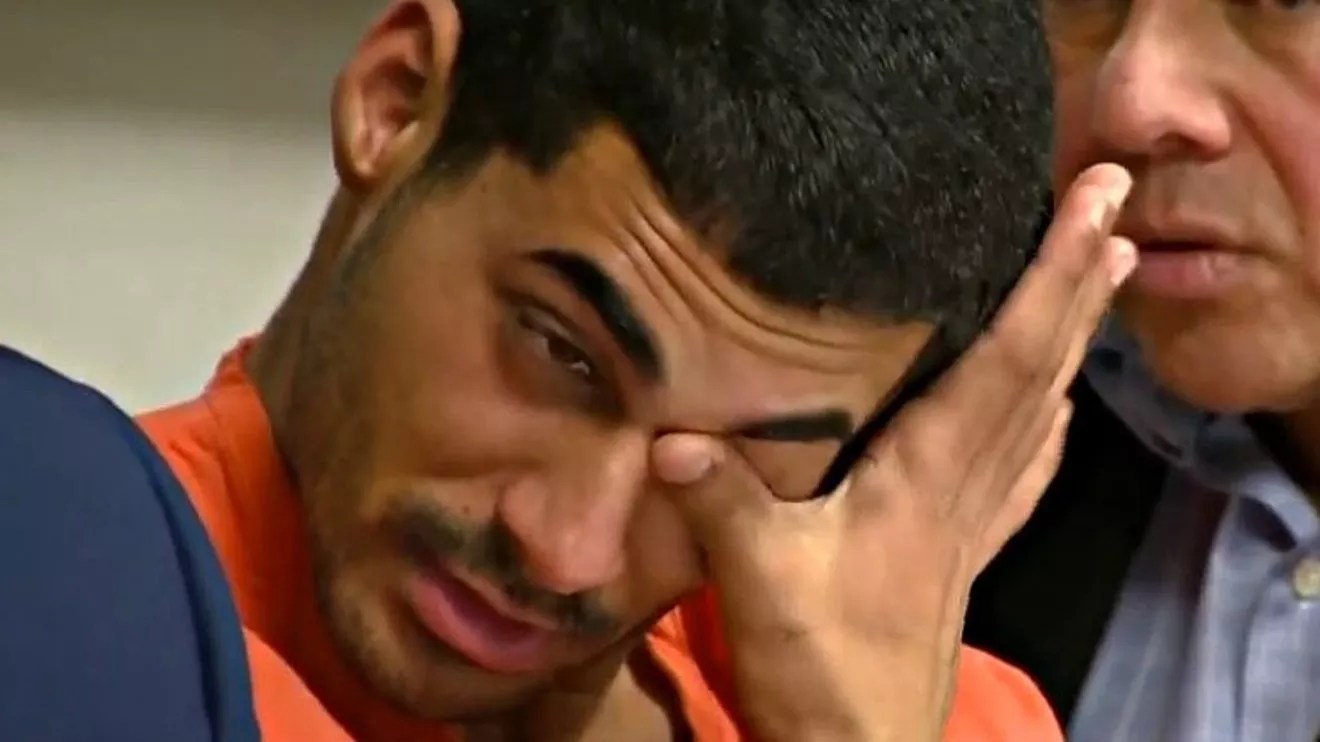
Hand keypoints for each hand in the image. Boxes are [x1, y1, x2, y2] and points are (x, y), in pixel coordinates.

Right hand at [652, 164, 1134, 741]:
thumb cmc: (817, 667)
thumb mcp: (757, 581)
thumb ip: (722, 503)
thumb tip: (669, 432)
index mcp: (926, 477)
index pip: (1005, 360)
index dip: (1051, 280)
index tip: (1095, 209)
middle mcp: (964, 488)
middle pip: (1040, 369)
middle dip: (1080, 283)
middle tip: (1117, 203)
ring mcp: (970, 523)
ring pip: (1041, 410)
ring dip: (1076, 336)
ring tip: (1106, 274)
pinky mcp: (959, 553)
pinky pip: (1022, 469)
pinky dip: (1048, 421)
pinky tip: (1060, 406)